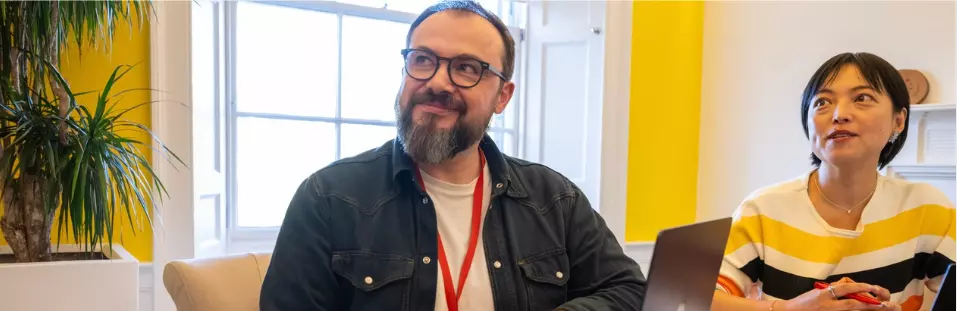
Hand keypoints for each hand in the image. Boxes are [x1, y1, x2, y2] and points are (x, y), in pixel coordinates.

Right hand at [778, 281, 898, 310]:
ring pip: (855, 310)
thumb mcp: (819, 290)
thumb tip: (853, 284)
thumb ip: (836, 287)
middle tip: (892, 305)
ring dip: (872, 310)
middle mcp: (830, 305)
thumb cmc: (805, 302)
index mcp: (825, 294)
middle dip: (875, 304)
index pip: (846, 288)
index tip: (875, 288)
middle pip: (856, 304)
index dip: (861, 287)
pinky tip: (869, 310)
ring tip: (887, 308)